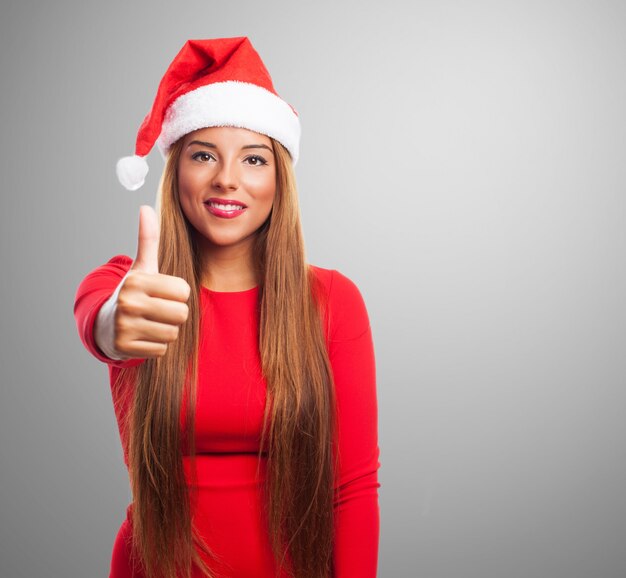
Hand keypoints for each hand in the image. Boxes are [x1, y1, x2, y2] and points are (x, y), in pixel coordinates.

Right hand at [111, 205, 190, 358]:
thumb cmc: (134, 292)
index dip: (178, 294)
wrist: (105, 324)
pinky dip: (156, 346)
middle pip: (182, 314)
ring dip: (166, 330)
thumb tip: (146, 208)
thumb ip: (148, 239)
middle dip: (174, 314)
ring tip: (150, 323)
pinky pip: (161, 349)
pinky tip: (143, 336)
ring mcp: (125, 326)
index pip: (184, 291)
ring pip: (173, 333)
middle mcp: (129, 302)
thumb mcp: (142, 267)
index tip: (162, 293)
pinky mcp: (125, 347)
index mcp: (137, 280)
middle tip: (158, 311)